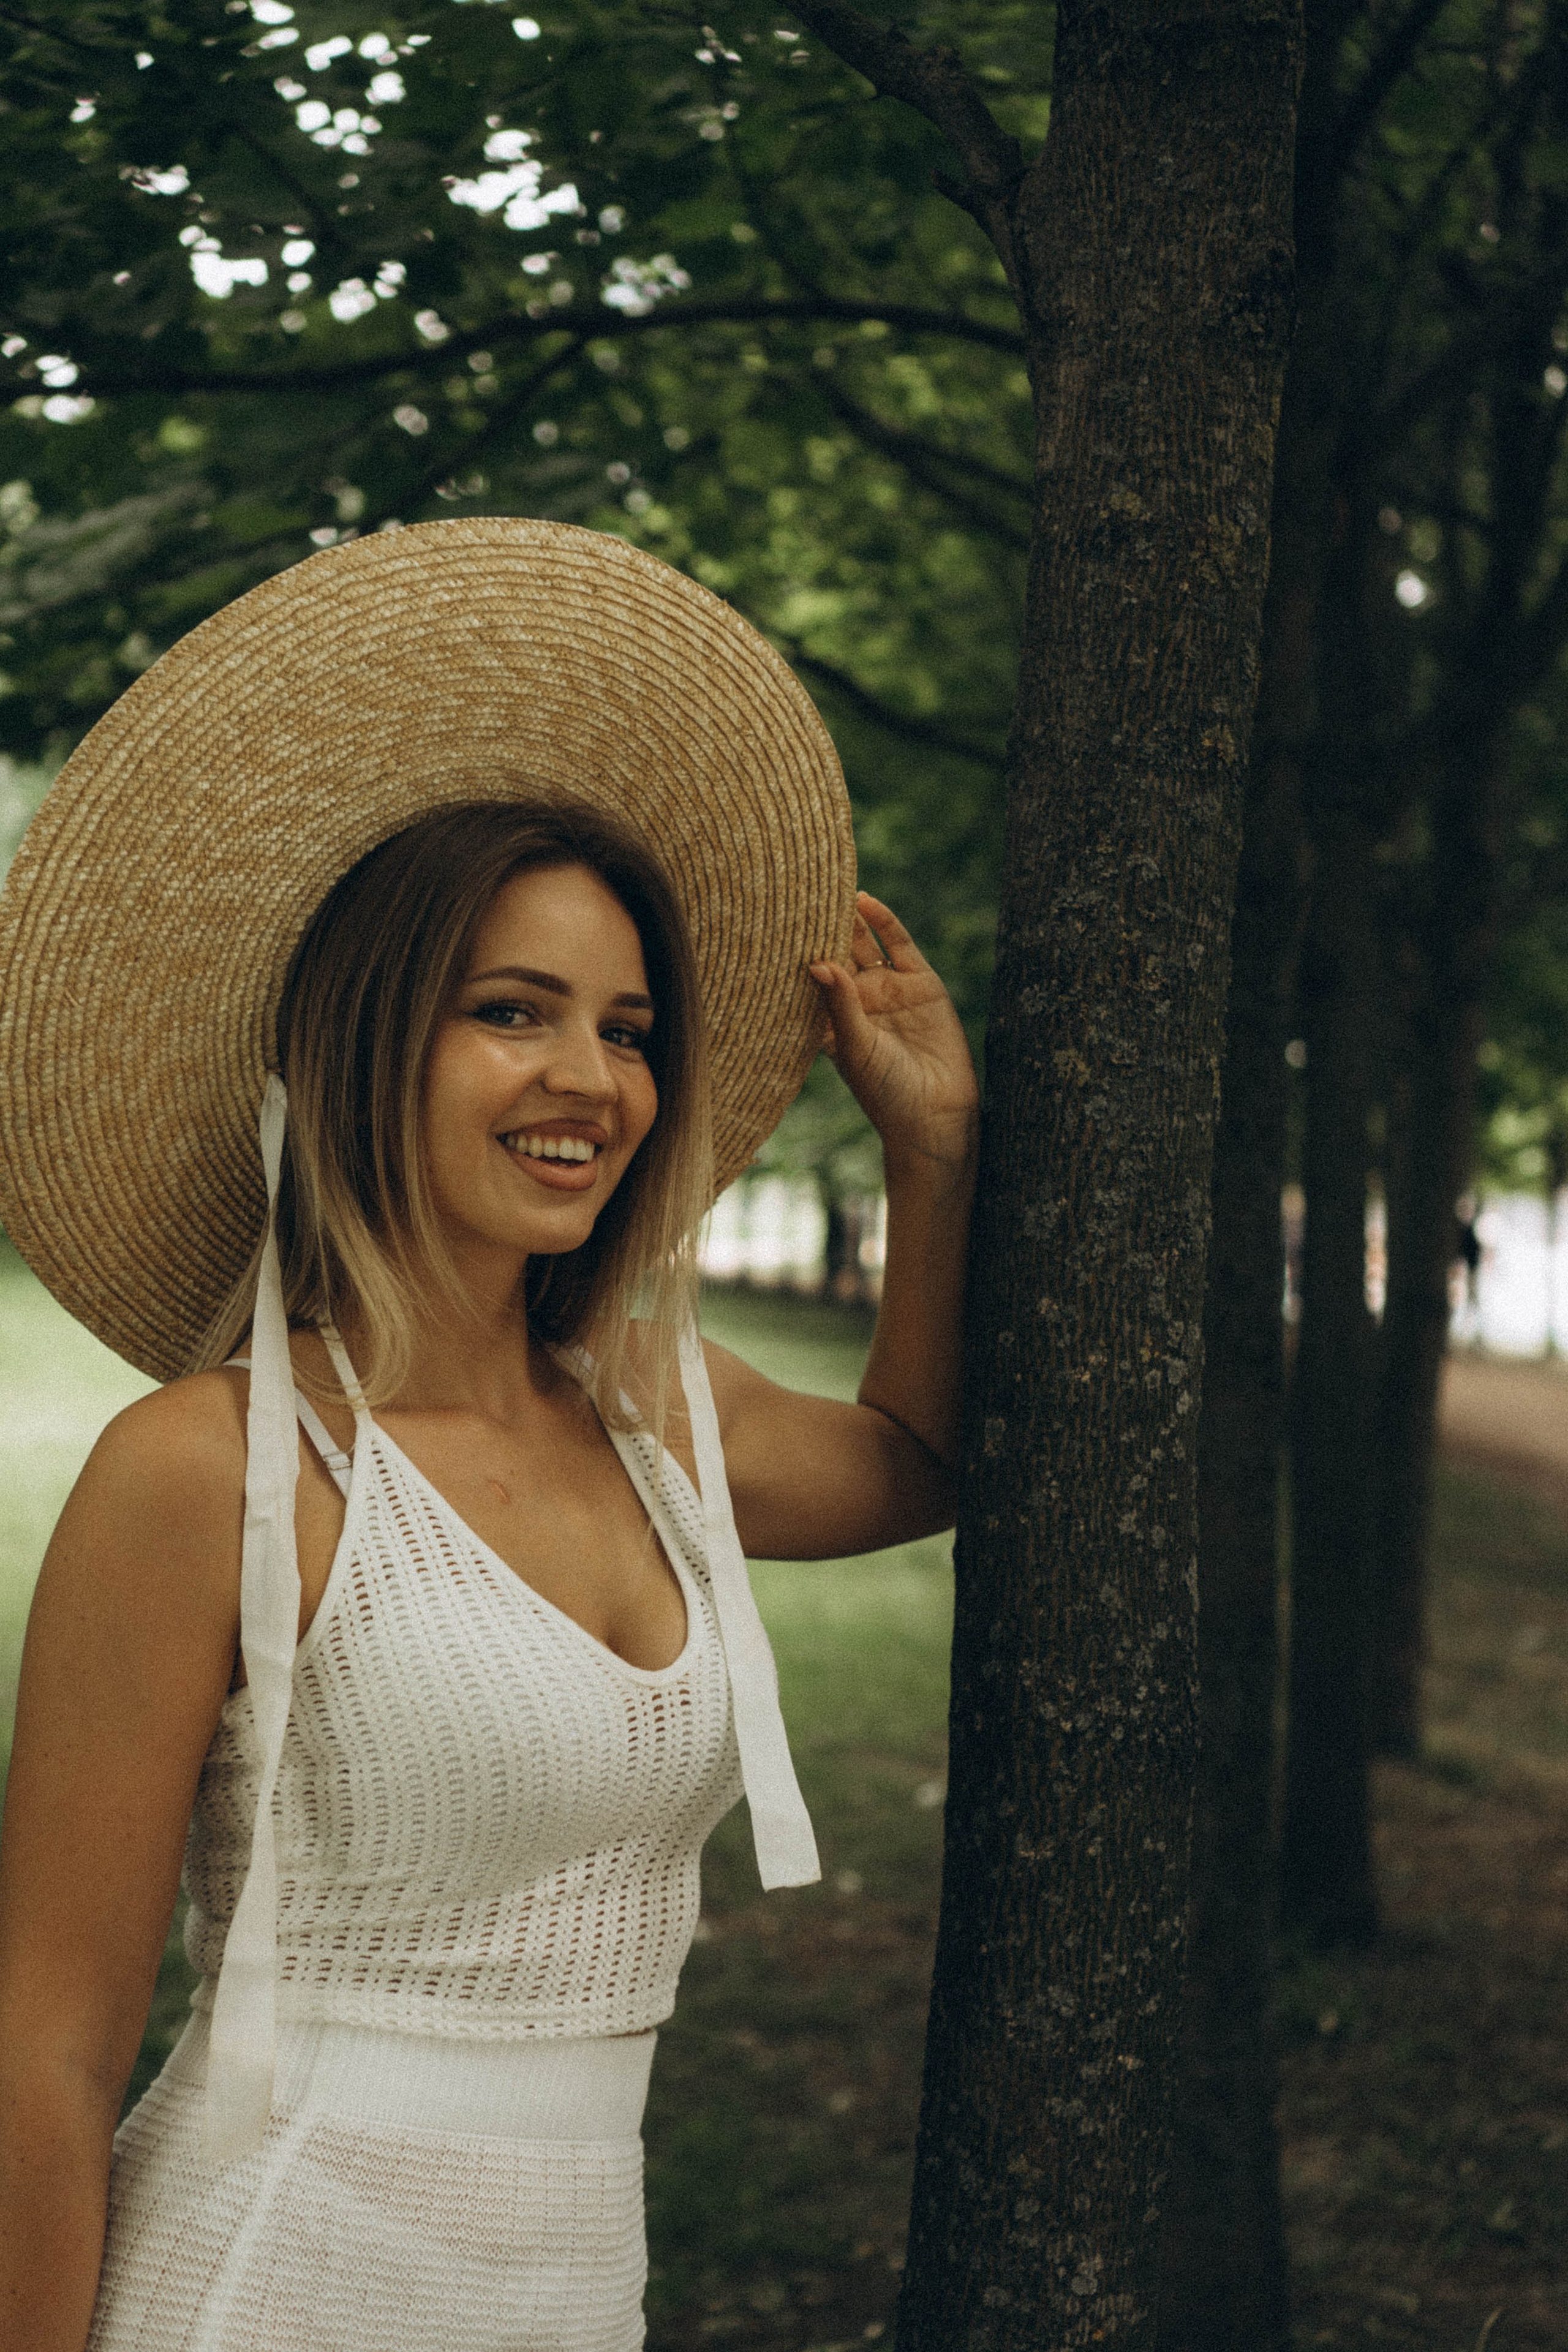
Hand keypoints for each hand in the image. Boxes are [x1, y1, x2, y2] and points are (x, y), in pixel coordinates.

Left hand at [809, 893, 978, 1172]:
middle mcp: (858, 1001)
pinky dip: (882, 922)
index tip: (767, 925)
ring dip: (847, 918)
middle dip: (816, 926)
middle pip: (834, 953)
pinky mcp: (920, 983)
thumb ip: (840, 1005)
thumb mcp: (857, 1048)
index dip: (791, 954)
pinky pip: (898, 945)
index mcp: (833, 1021)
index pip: (807, 978)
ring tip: (824, 885)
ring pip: (863, 944)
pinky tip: (864, 900)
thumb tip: (818, 963)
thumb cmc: (887, 1093)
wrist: (937, 1115)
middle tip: (790, 891)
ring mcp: (889, 990)